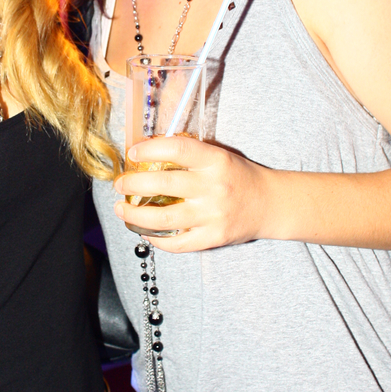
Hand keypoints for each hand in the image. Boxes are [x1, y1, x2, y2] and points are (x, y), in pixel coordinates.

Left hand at [113, 136, 268, 251]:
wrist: (270, 203)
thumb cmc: (238, 176)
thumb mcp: (218, 156)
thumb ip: (188, 155)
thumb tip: (146, 154)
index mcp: (215, 160)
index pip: (177, 148)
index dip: (150, 149)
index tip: (133, 153)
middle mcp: (213, 187)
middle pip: (163, 184)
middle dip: (132, 184)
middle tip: (120, 184)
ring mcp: (213, 215)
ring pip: (163, 218)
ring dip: (134, 215)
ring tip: (121, 210)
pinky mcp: (213, 237)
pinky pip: (177, 243)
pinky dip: (156, 239)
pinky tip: (145, 232)